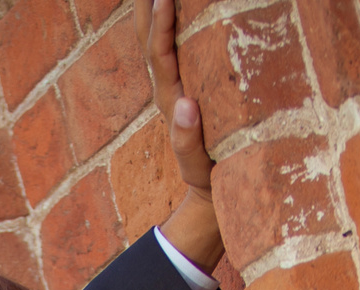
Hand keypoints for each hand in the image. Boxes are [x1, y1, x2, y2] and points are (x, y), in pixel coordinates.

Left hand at [139, 0, 223, 271]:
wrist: (211, 201)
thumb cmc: (210, 183)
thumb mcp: (200, 168)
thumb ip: (188, 141)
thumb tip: (184, 102)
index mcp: (172, 101)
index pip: (160, 55)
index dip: (161, 24)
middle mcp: (170, 90)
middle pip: (149, 39)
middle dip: (148, 7)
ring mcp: (179, 90)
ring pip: (160, 42)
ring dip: (156, 12)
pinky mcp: (191, 92)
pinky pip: (178, 52)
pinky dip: (177, 27)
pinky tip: (187, 9)